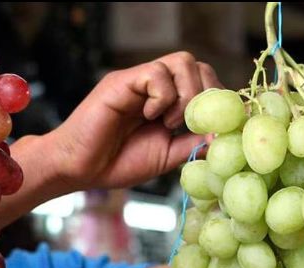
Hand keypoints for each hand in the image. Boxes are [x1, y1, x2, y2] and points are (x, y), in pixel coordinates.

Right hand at [44, 51, 220, 191]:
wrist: (80, 169)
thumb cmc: (116, 163)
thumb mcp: (167, 156)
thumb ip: (193, 142)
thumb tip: (224, 133)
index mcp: (167, 102)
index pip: (203, 80)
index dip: (216, 98)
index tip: (217, 124)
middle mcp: (154, 86)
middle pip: (196, 65)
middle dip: (205, 94)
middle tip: (192, 124)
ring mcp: (138, 81)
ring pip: (181, 62)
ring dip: (185, 95)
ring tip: (170, 123)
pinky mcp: (122, 82)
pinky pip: (156, 73)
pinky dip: (162, 97)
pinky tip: (150, 117)